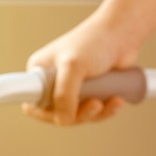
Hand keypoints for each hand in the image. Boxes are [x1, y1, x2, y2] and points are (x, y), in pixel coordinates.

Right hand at [23, 13, 139, 125]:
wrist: (121, 34)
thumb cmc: (94, 41)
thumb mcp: (73, 66)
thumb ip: (64, 95)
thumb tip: (63, 120)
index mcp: (41, 73)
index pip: (33, 105)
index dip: (47, 114)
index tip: (65, 115)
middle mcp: (54, 82)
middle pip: (59, 115)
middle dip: (79, 114)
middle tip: (96, 104)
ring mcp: (73, 88)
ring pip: (79, 115)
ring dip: (96, 113)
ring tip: (113, 100)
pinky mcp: (90, 92)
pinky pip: (93, 112)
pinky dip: (106, 110)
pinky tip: (117, 101)